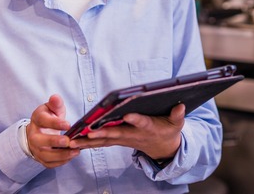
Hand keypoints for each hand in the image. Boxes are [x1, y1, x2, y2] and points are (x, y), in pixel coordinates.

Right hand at [27, 94, 79, 167]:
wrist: (40, 130)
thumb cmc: (49, 117)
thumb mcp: (52, 108)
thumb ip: (56, 103)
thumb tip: (55, 97)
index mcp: (37, 119)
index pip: (43, 121)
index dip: (55, 123)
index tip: (68, 124)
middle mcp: (33, 135)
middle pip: (40, 141)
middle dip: (54, 142)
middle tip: (68, 141)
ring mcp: (36, 148)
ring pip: (45, 155)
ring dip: (60, 155)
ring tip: (75, 151)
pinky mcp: (41, 158)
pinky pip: (49, 163)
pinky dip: (60, 162)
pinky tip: (71, 156)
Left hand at [69, 103, 184, 159]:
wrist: (164, 149)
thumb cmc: (169, 131)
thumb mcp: (177, 124)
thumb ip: (178, 115)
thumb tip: (181, 105)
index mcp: (149, 128)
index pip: (141, 122)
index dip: (135, 119)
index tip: (127, 115)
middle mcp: (134, 135)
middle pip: (117, 133)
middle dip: (103, 133)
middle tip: (89, 131)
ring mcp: (125, 139)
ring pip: (105, 140)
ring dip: (89, 140)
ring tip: (73, 140)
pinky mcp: (118, 141)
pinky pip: (101, 143)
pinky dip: (87, 142)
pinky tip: (74, 141)